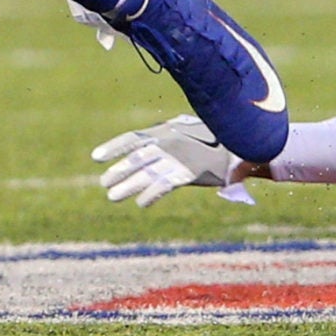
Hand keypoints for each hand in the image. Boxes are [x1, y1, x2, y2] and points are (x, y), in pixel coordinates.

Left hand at [93, 115, 249, 206]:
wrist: (239, 147)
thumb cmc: (210, 139)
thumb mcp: (185, 132)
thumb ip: (166, 139)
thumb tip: (144, 150)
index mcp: (165, 131)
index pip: (133, 138)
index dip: (114, 147)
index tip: (96, 157)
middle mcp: (168, 143)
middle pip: (136, 158)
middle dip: (118, 170)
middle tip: (103, 183)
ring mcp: (178, 157)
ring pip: (147, 173)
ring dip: (128, 185)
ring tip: (112, 196)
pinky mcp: (190, 172)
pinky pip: (166, 185)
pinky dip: (152, 194)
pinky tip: (141, 203)